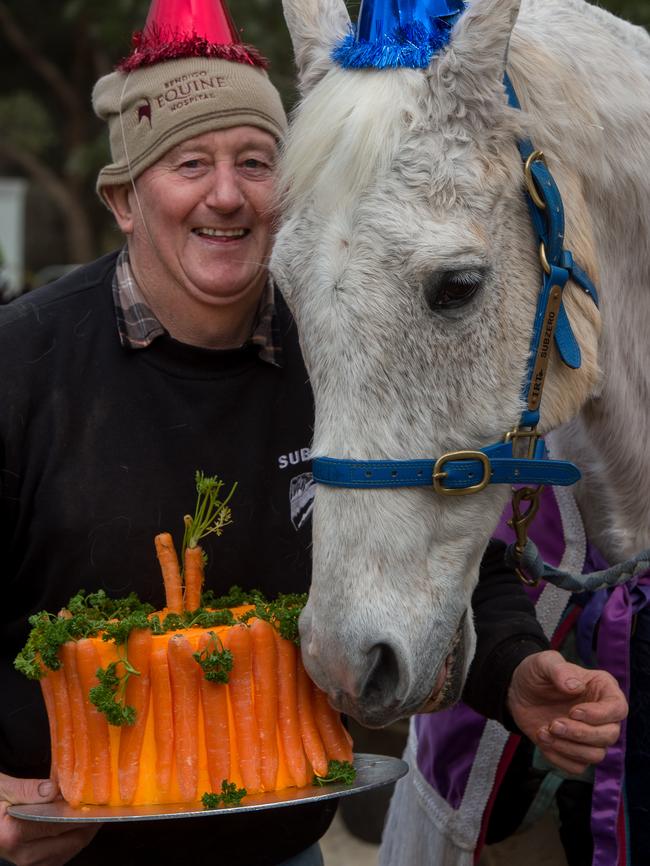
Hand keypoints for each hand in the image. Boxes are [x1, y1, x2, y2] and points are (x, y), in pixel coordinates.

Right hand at [0, 773, 99, 865]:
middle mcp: (23, 855)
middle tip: (103, 803)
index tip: (97, 799)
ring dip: (86, 831)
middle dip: (90, 822)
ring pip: (71, 849)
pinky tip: (80, 824)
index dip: (81, 812)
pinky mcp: (35, 865)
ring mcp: (30, 863)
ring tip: (94, 811)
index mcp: (14, 834)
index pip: (59, 824)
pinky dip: (75, 839)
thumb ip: (27, 789)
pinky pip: (64, 854)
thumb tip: (52, 789)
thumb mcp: (3, 789)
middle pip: (71, 840)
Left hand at [507, 650, 627, 775]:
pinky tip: (543, 739)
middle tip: (553, 724)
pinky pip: (577, 767)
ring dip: (568, 747)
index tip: (573, 712)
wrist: (518, 691)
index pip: (618, 709)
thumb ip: (559, 670)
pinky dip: (559, 757)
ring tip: (543, 731)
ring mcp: (590, 735)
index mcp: (602, 689)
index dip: (599, 715)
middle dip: (580, 733)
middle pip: (609, 736)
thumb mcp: (543, 663)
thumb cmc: (536, 673)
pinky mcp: (574, 751)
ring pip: (595, 755)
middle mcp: (602, 715)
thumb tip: (575, 687)